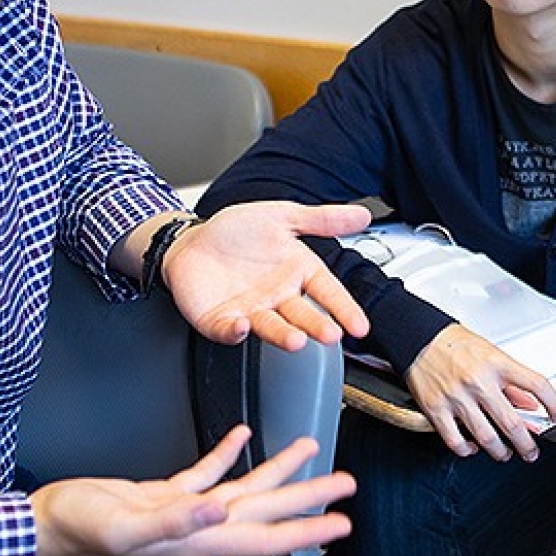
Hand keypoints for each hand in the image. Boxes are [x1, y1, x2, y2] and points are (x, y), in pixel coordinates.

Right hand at [31, 427, 353, 555]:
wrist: (50, 521)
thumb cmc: (83, 527)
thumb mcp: (128, 525)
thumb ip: (175, 520)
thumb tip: (217, 510)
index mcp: (199, 537)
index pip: (265, 535)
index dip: (306, 530)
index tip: (341, 522)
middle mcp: (201, 526)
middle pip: (268, 509)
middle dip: (310, 497)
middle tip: (346, 485)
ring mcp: (186, 510)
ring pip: (245, 488)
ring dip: (279, 470)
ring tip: (310, 448)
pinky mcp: (166, 493)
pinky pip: (208, 472)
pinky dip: (228, 453)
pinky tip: (243, 436)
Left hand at [165, 202, 371, 348]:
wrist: (193, 240)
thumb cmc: (237, 231)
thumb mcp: (282, 216)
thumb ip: (322, 219)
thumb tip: (362, 215)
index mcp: (297, 272)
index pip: (327, 292)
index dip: (344, 309)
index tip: (359, 326)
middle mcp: (277, 296)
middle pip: (302, 315)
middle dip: (317, 326)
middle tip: (331, 335)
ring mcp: (249, 310)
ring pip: (270, 327)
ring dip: (284, 336)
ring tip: (297, 340)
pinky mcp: (219, 321)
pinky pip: (227, 330)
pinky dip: (234, 332)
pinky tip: (242, 327)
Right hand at [404, 324, 555, 462]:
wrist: (419, 337)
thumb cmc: (456, 344)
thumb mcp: (492, 354)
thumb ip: (512, 382)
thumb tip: (530, 405)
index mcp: (497, 364)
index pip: (537, 385)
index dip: (553, 403)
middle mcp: (478, 381)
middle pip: (512, 423)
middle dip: (527, 445)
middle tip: (531, 452)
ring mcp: (457, 397)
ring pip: (486, 438)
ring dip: (500, 452)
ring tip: (505, 453)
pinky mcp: (436, 409)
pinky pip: (455, 441)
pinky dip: (467, 450)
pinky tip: (473, 448)